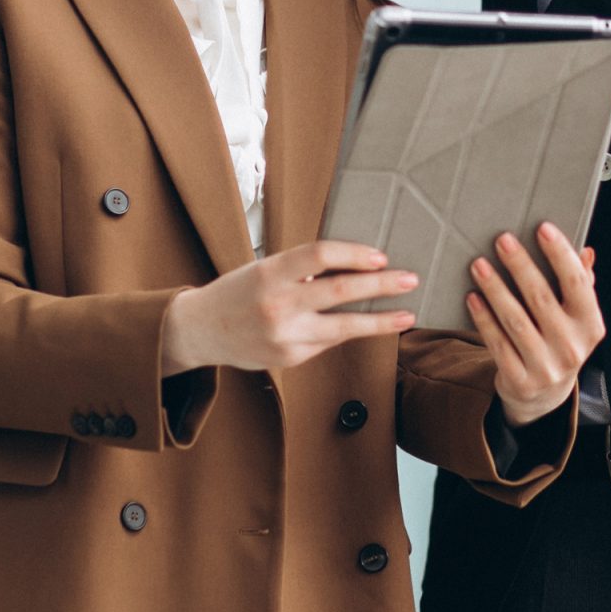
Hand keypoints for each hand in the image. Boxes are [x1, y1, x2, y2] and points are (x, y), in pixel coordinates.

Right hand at [163, 240, 418, 375]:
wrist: (200, 331)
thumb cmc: (238, 292)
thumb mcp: (263, 269)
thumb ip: (302, 270)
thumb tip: (354, 268)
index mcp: (269, 273)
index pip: (320, 255)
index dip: (354, 254)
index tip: (380, 255)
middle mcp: (277, 304)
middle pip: (340, 291)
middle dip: (381, 285)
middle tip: (410, 279)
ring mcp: (284, 335)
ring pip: (343, 327)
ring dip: (381, 321)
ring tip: (407, 316)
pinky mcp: (290, 357)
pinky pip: (327, 342)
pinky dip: (343, 331)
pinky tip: (356, 326)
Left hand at [466, 225, 604, 427]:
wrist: (545, 395)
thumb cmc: (560, 340)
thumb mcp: (577, 317)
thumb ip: (582, 284)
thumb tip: (587, 251)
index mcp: (590, 326)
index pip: (578, 283)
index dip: (561, 255)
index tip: (543, 228)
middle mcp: (572, 347)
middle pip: (541, 298)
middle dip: (521, 266)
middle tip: (502, 240)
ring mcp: (546, 367)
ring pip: (515, 320)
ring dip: (495, 289)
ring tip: (479, 265)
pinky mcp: (520, 380)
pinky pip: (497, 343)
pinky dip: (483, 319)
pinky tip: (472, 297)